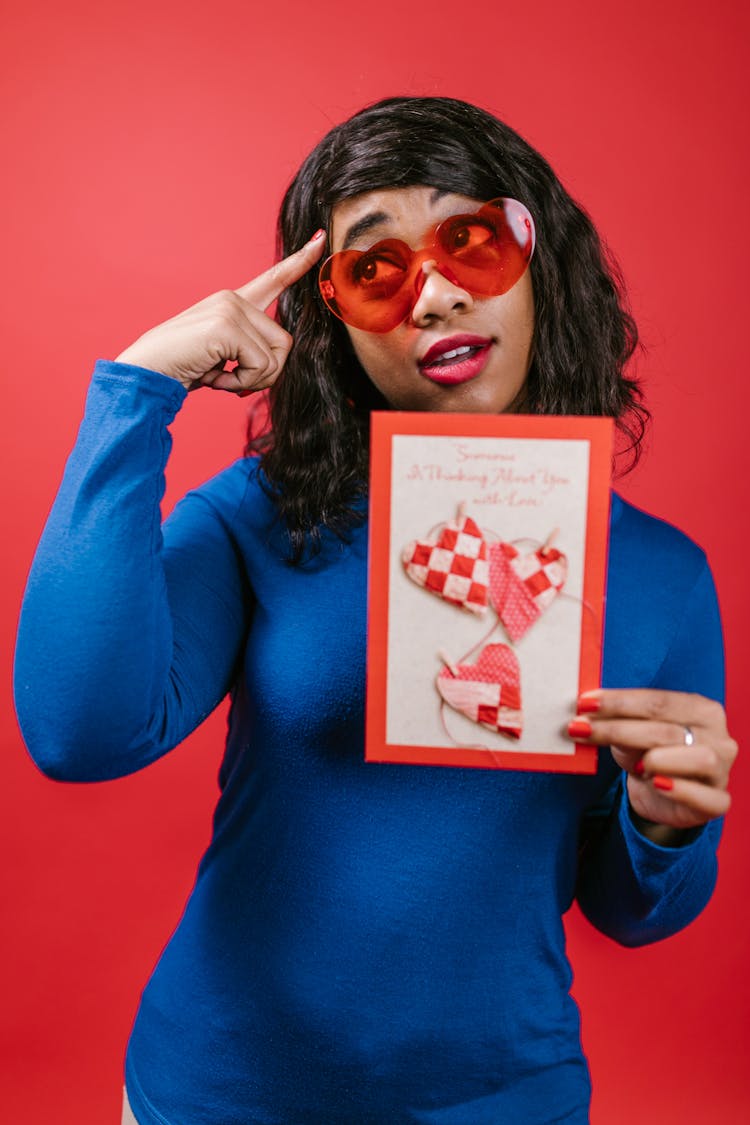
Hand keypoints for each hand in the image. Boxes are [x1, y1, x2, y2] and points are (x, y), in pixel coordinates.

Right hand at [114, 230, 326, 392]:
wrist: (146, 373)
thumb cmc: (181, 368)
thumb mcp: (222, 356)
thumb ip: (250, 350)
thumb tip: (277, 361)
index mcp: (233, 303)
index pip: (273, 279)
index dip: (299, 262)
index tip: (320, 239)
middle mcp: (233, 298)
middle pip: (285, 343)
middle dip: (264, 374)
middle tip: (230, 379)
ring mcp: (229, 308)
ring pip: (276, 357)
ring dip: (251, 380)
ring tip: (218, 377)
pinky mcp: (226, 326)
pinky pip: (260, 367)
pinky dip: (239, 384)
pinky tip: (212, 378)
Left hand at [569, 689, 736, 833]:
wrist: (661, 795)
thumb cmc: (649, 755)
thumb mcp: (631, 736)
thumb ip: (618, 723)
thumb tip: (586, 712)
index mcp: (700, 709)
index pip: (658, 701)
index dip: (619, 701)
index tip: (584, 703)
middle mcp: (718, 736)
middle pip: (668, 729)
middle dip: (619, 729)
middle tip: (581, 729)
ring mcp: (722, 770)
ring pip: (699, 758)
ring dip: (659, 759)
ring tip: (636, 765)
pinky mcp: (718, 801)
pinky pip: (706, 797)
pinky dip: (681, 789)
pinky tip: (656, 784)